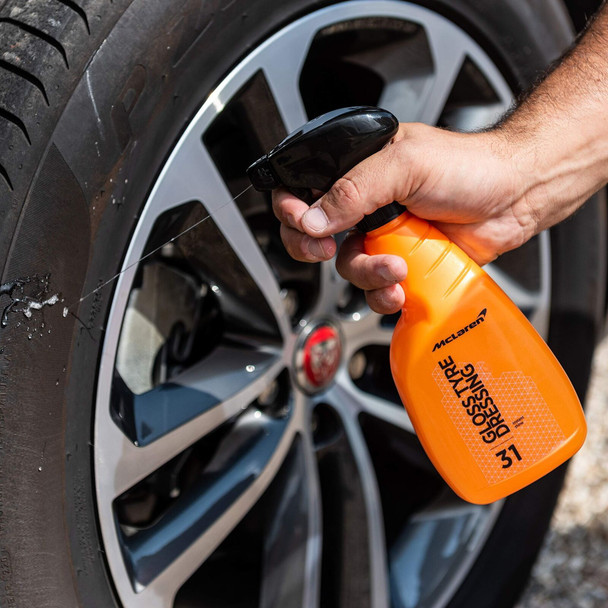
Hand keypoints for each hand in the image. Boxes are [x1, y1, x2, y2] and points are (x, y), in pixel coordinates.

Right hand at [273, 122, 533, 313]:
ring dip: (366, 274)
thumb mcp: (405, 163)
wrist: (515, 196)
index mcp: (358, 171)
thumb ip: (354, 189)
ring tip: (395, 268)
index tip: (304, 224)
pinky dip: (384, 294)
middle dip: (315, 249)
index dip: (293, 210)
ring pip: (348, 267)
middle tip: (327, 250)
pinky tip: (402, 286)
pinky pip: (377, 288)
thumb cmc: (468, 166)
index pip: (304, 190)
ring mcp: (383, 237)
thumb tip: (312, 218)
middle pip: (314, 235)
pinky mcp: (402, 264)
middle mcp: (365, 205)